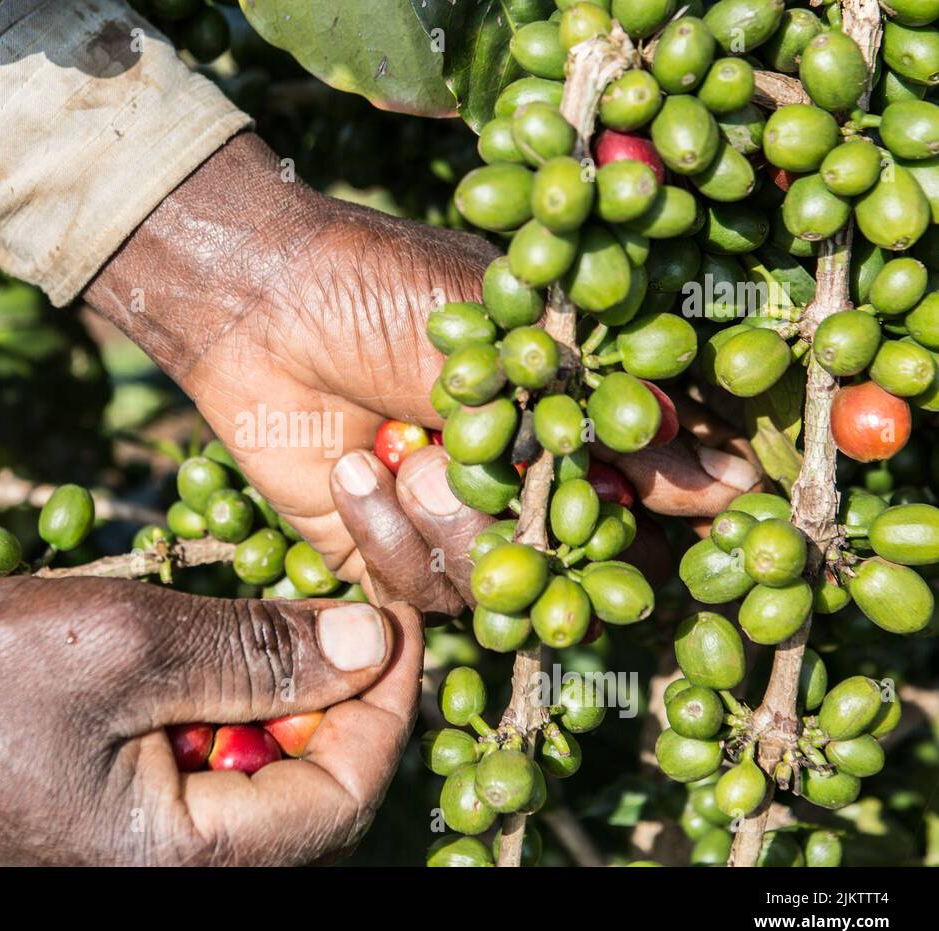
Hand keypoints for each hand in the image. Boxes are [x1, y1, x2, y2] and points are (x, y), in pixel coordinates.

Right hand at [0, 577, 421, 865]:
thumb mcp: (128, 642)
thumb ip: (258, 651)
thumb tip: (373, 645)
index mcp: (180, 862)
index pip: (339, 798)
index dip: (385, 708)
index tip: (399, 621)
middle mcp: (167, 871)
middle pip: (308, 795)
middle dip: (343, 702)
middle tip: (356, 615)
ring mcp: (138, 847)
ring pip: (259, 779)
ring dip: (285, 698)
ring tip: (293, 620)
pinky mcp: (114, 815)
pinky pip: (204, 771)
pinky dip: (229, 708)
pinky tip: (221, 652)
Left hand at [86, 134, 761, 613]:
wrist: (254, 305)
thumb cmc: (384, 289)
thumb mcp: (510, 339)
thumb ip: (602, 418)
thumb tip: (728, 480)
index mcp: (563, 407)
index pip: (648, 475)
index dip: (676, 503)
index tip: (714, 521)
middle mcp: (519, 472)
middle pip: (588, 554)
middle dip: (559, 534)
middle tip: (525, 494)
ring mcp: (453, 515)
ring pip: (507, 581)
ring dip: (460, 525)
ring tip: (408, 458)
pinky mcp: (385, 547)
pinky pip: (422, 591)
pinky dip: (392, 537)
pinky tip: (354, 471)